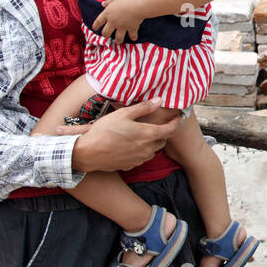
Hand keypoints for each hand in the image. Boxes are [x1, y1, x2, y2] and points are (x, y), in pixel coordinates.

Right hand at [63, 98, 180, 171]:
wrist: (88, 152)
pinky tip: (132, 146)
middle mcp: (147, 149)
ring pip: (152, 151)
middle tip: (160, 125)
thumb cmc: (105, 131)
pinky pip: (141, 158)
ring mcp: (139, 159)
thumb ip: (143, 107)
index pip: (169, 130)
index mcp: (148, 135)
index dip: (175, 123)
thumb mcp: (124, 114)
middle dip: (163, 133)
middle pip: (162, 141)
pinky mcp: (130, 165)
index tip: (178, 118)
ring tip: (145, 135)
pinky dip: (141, 151)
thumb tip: (159, 100)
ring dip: (152, 143)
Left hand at [92, 0, 146, 43]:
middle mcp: (113, 22)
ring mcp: (122, 27)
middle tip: (107, 35)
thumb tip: (103, 4)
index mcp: (107, 14)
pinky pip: (132, 35)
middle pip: (106, 32)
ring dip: (118, 40)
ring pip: (118, 37)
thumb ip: (108, 2)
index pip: (98, 21)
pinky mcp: (131, 28)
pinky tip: (134, 38)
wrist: (138, 5)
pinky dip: (133, 37)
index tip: (94, 28)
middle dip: (106, 34)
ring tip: (118, 42)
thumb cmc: (126, 0)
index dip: (95, 25)